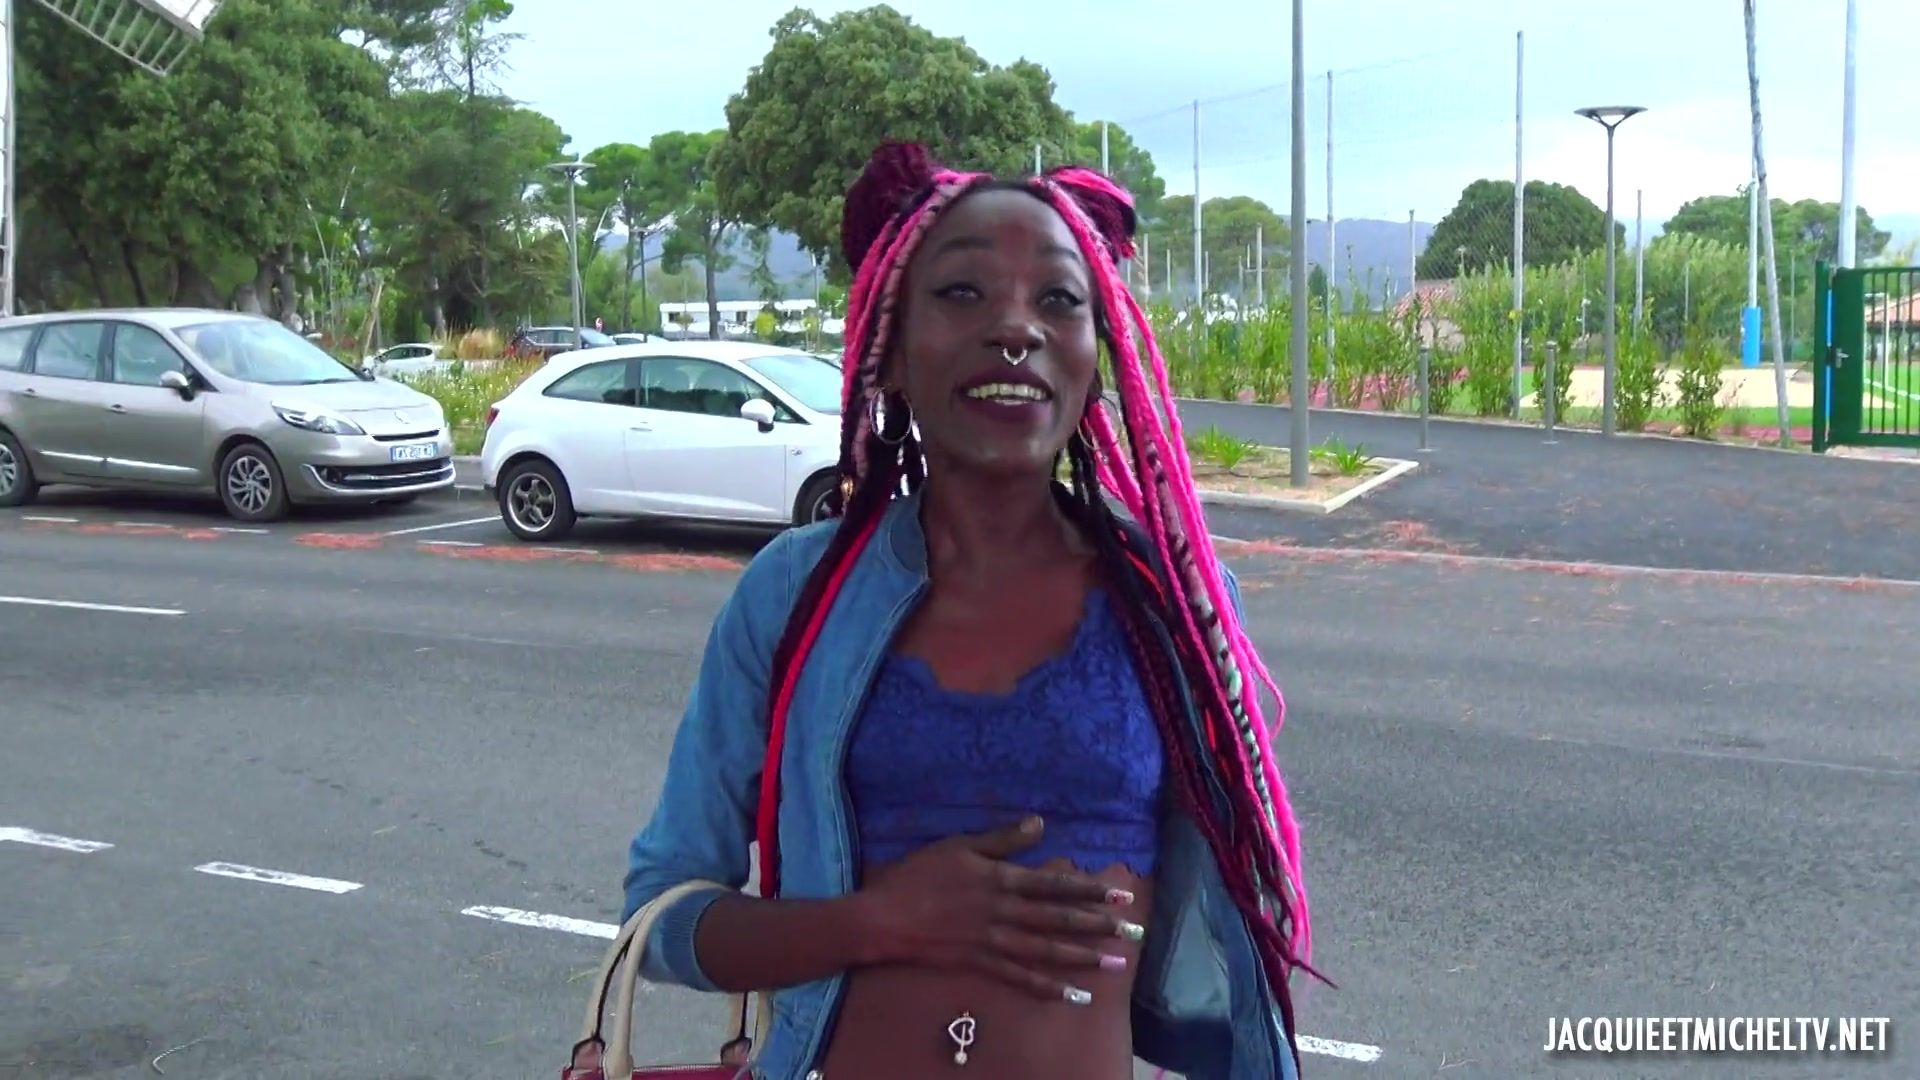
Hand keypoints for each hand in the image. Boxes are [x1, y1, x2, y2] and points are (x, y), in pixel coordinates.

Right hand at [855, 815, 1143, 1003]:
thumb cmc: (919, 875)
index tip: (1120, 895)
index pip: (1054, 885)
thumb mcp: (959, 845)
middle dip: (1099, 926)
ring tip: (1114, 966)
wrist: (884, 916)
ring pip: (1046, 950)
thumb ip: (1002, 838)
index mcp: (1001, 879)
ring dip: (1083, 958)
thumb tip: (1039, 823)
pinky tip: (1072, 995)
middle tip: (1133, 934)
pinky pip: (1019, 977)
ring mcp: (993, 940)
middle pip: (1059, 920)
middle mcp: (1004, 911)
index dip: (1089, 890)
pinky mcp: (980, 963)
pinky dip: (1047, 987)